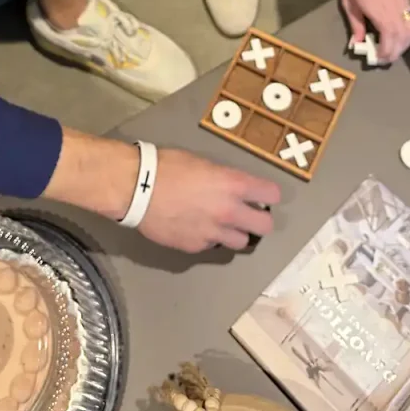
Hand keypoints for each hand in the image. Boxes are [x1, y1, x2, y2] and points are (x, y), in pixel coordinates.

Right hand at [139, 148, 279, 252]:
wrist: (137, 189)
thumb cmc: (168, 166)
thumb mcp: (202, 164)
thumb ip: (223, 179)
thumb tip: (231, 188)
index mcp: (233, 184)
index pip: (272, 194)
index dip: (267, 194)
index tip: (260, 194)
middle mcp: (229, 211)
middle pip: (265, 226)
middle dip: (259, 218)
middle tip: (247, 213)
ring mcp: (214, 232)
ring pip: (241, 241)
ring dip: (235, 232)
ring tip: (220, 223)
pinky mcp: (196, 247)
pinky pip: (212, 244)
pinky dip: (208, 237)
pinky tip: (193, 226)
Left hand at [341, 0, 409, 63]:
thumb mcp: (348, 1)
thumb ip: (356, 24)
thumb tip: (358, 43)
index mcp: (380, 10)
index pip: (390, 38)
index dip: (386, 52)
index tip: (377, 59)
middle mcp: (395, 9)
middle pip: (403, 38)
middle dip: (395, 52)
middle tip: (383, 59)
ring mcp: (403, 4)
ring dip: (403, 45)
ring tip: (390, 51)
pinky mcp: (406, 0)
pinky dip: (406, 34)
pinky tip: (395, 37)